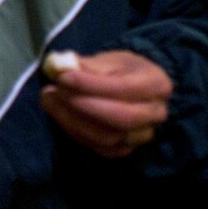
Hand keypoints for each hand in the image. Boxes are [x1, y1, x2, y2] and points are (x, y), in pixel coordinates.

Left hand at [41, 49, 171, 157]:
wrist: (130, 89)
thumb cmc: (119, 71)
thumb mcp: (109, 59)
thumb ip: (88, 65)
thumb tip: (61, 67)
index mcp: (157, 84)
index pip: (125, 88)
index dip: (91, 84)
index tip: (63, 77)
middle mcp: (156, 113)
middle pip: (121, 118)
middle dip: (82, 105)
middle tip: (56, 90)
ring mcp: (143, 135)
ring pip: (108, 137)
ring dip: (73, 120)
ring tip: (50, 100)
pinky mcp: (126, 149)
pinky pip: (100, 148)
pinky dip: (76, 133)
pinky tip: (60, 114)